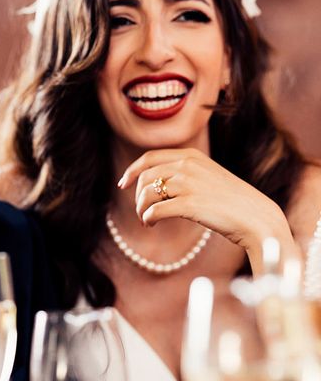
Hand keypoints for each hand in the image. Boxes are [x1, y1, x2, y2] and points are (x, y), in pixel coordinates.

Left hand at [118, 148, 292, 270]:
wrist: (257, 218)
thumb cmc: (232, 201)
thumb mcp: (208, 175)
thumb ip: (185, 172)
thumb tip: (156, 181)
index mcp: (191, 155)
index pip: (149, 157)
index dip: (132, 171)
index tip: (123, 183)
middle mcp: (188, 165)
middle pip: (145, 178)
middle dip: (137, 195)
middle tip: (140, 211)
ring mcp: (189, 184)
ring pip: (147, 194)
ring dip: (141, 209)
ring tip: (146, 220)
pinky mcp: (190, 205)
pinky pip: (155, 210)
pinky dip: (148, 218)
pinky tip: (151, 224)